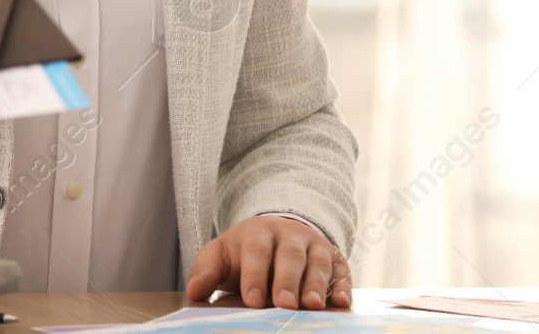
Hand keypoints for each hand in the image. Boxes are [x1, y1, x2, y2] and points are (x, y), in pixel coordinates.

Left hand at [185, 215, 350, 309]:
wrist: (277, 232)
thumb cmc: (245, 251)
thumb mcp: (222, 254)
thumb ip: (207, 270)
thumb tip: (194, 291)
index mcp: (259, 231)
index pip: (257, 251)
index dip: (255, 275)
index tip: (252, 300)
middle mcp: (290, 235)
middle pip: (290, 256)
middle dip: (287, 281)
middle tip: (284, 305)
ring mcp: (314, 245)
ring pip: (318, 262)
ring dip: (316, 284)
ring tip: (312, 306)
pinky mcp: (335, 258)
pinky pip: (342, 270)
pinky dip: (344, 285)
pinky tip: (342, 302)